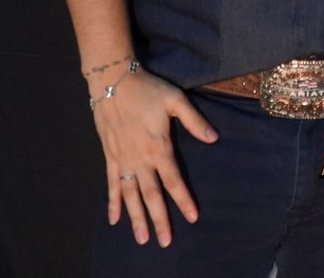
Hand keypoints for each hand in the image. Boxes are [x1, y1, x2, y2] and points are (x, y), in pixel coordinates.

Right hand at [91, 68, 217, 246]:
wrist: (112, 82)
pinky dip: (113, 202)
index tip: (192, 218)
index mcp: (158, 148)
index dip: (183, 200)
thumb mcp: (176, 100)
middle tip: (165, 242)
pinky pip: (111, 184)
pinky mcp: (110, 156)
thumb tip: (214, 138)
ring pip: (130, 195)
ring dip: (136, 218)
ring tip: (141, 239)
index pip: (173, 180)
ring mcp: (122, 159)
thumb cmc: (148, 89)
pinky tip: (114, 219)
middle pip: (151, 195)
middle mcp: (139, 159)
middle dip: (159, 219)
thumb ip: (194, 121)